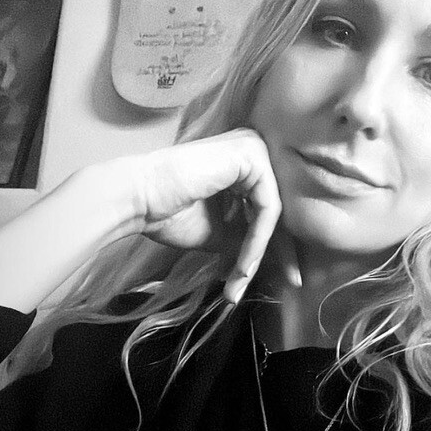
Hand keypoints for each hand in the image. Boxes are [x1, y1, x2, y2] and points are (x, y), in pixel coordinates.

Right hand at [131, 129, 282, 302]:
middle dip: (282, 251)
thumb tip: (265, 260)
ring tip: (242, 279)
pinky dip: (257, 240)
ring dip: (259, 251)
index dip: (278, 246)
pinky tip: (244, 263)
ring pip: (272, 213)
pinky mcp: (252, 156)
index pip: (269, 208)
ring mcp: (255, 148)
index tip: (288, 278)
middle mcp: (254, 149)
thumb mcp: (218, 232)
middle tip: (293, 282)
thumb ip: (243, 238)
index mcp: (244, 162)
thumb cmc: (168, 213)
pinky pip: (267, 208)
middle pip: (276, 209)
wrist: (138, 199)